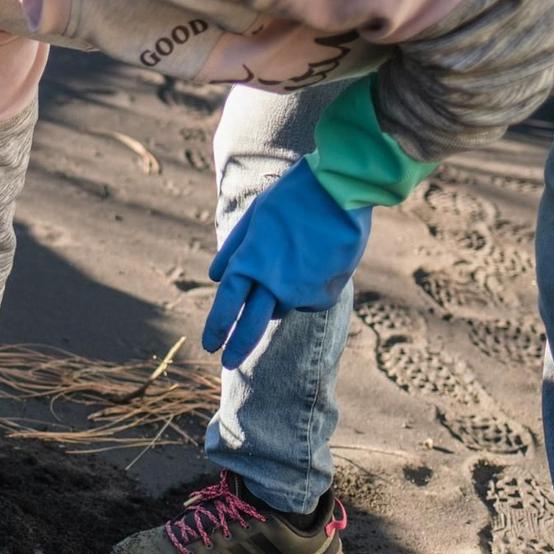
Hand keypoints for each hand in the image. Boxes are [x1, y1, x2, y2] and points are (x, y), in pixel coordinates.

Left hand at [202, 159, 370, 369]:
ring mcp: (301, 291)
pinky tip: (316, 262)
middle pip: (249, 327)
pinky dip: (307, 289)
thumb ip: (234, 248)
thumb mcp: (255, 216)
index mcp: (249, 262)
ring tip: (292, 261)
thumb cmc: (294, 196)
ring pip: (282, 308)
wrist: (343, 189)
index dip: (216, 328)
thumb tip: (216, 277)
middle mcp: (273, 283)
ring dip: (278, 298)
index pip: (225, 305)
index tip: (209, 345)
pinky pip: (309, 300)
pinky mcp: (327, 294)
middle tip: (227, 363)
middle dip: (237, 347)